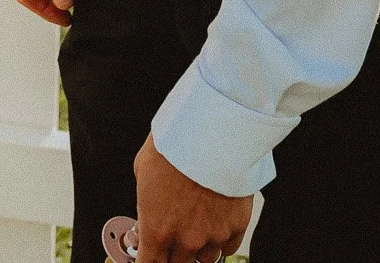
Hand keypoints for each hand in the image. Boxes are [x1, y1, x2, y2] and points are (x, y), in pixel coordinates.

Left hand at [133, 137, 251, 262]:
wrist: (210, 130)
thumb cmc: (173, 145)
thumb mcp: (143, 173)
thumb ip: (145, 207)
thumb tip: (143, 225)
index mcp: (157, 230)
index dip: (148, 261)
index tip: (148, 255)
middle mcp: (186, 240)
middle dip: (171, 255)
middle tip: (171, 236)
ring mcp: (213, 237)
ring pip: (204, 261)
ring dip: (197, 249)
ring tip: (195, 225)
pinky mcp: (236, 227)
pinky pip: (228, 248)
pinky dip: (220, 241)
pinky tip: (214, 223)